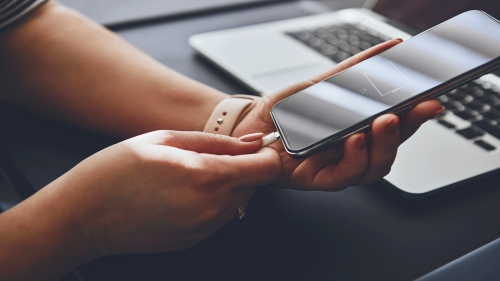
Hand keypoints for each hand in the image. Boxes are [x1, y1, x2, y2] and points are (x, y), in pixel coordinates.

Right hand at [57, 131, 279, 255]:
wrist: (85, 215)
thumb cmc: (119, 170)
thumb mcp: (167, 139)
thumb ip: (217, 142)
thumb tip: (253, 143)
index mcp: (208, 176)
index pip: (265, 168)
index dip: (267, 155)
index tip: (258, 147)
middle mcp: (212, 207)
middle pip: (255, 186)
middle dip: (246, 169)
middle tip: (216, 157)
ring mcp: (204, 228)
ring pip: (239, 202)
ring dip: (229, 186)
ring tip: (193, 174)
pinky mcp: (195, 240)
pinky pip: (220, 218)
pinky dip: (214, 203)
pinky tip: (185, 193)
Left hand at [232, 39, 443, 190]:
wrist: (251, 125)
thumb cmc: (288, 110)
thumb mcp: (322, 84)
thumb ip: (354, 70)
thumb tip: (391, 48)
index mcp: (359, 130)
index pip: (396, 126)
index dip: (417, 115)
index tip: (432, 97)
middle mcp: (353, 152)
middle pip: (391, 147)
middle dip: (409, 128)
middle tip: (419, 107)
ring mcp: (337, 167)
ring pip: (374, 167)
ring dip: (385, 144)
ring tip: (385, 121)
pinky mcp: (318, 179)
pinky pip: (343, 176)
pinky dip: (354, 158)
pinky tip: (355, 139)